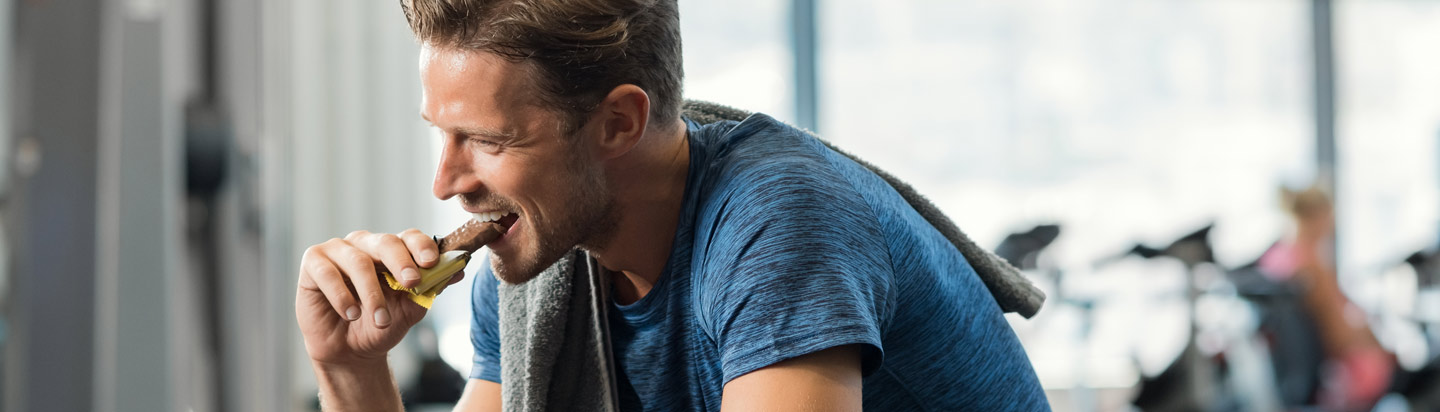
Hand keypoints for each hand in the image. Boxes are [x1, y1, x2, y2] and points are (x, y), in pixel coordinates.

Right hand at [295, 229, 454, 366]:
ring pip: (358, 261)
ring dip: (372, 293)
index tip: (431, 263)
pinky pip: (327, 272)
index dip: (421, 246)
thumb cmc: (381, 325)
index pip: (409, 237)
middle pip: (385, 242)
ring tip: (380, 319)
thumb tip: (459, 270)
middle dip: (401, 262)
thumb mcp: (411, 310)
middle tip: (413, 283)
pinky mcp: (313, 263)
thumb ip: (431, 289)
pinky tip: (351, 313)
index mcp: (392, 251)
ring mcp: (338, 251)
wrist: (351, 352)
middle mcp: (365, 244)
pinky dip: (342, 295)